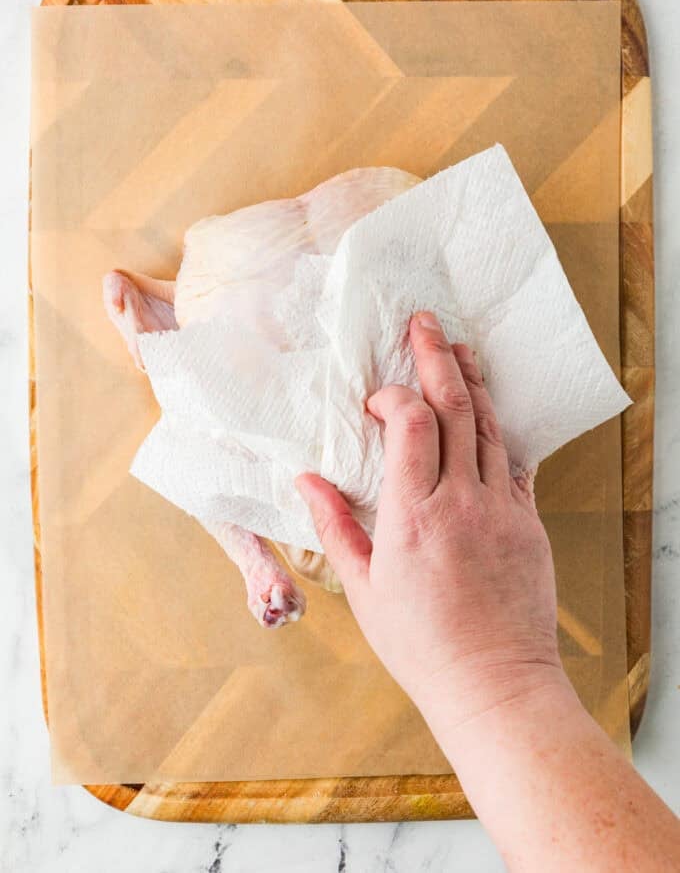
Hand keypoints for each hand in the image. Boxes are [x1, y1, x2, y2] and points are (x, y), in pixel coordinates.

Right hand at [296, 312, 566, 731]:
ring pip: (489, 425)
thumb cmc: (421, 643)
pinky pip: (514, 460)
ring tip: (458, 347)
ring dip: (472, 380)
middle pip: (453, 407)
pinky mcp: (528, 521)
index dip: (393, 397)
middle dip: (436, 357)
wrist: (495, 683)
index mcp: (412, 515)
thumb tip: (305, 478)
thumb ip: (333, 525)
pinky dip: (498, 429)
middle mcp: (460, 500)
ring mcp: (501, 508)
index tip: (377, 400)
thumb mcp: (363, 587)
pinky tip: (490, 410)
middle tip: (425, 321)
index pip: (409, 424)